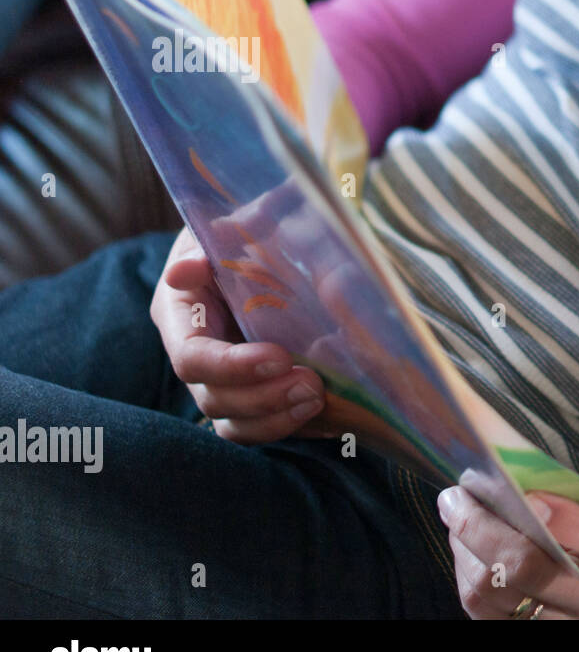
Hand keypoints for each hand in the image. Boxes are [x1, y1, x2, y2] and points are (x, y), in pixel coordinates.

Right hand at [150, 226, 327, 442]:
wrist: (258, 250)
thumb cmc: (243, 234)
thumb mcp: (236, 223)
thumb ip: (229, 233)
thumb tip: (191, 268)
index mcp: (181, 314)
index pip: (191, 357)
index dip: (231, 366)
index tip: (278, 358)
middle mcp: (195, 355)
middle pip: (213, 398)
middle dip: (262, 399)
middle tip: (311, 384)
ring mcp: (219, 382)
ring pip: (233, 424)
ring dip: (276, 419)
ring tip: (318, 398)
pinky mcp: (249, 398)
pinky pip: (259, 429)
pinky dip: (289, 426)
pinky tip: (325, 414)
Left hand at [438, 487, 578, 619]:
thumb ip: (567, 493)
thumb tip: (510, 483)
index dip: (564, 517)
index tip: (527, 494)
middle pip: (525, 566)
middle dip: (478, 526)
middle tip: (456, 496)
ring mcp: (561, 626)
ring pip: (491, 590)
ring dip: (463, 548)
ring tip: (457, 516)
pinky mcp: (524, 635)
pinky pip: (478, 609)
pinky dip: (463, 573)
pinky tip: (465, 549)